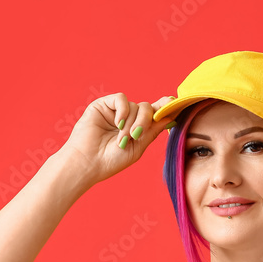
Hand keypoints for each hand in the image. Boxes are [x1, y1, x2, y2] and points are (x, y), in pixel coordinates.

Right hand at [59, 92, 175, 185]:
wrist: (88, 163)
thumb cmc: (111, 160)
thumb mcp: (138, 147)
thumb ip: (152, 131)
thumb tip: (170, 117)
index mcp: (138, 128)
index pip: (154, 114)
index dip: (164, 107)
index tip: (174, 103)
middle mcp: (128, 118)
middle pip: (147, 108)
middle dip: (146, 121)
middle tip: (136, 136)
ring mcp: (116, 111)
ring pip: (136, 106)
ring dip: (132, 123)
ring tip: (121, 139)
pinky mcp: (103, 105)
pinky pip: (122, 99)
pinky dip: (124, 111)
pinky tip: (118, 123)